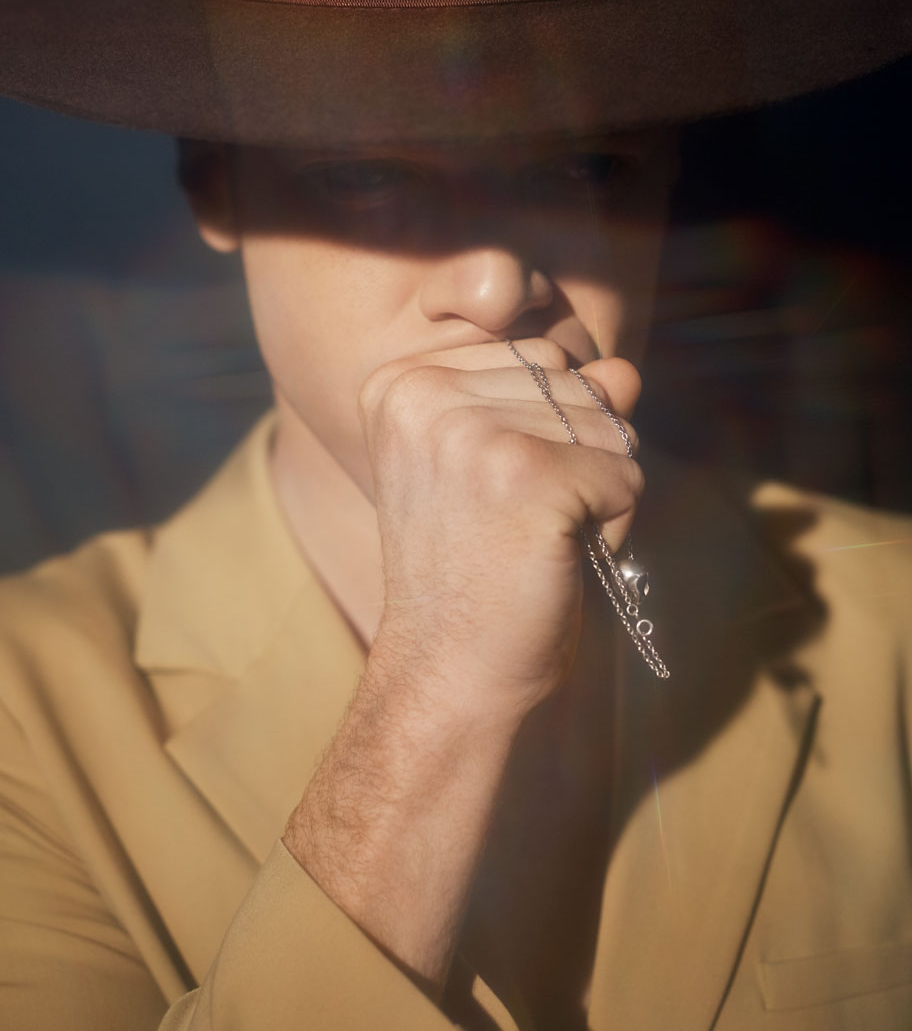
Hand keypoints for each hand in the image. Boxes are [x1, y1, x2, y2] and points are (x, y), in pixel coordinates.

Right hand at [358, 338, 642, 720]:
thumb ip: (559, 403)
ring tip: (533, 543)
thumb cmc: (473, 574)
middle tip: (514, 527)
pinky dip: (615, 527)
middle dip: (576, 457)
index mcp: (402, 384)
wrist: (446, 673)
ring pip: (608, 426)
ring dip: (597, 494)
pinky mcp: (530, 473)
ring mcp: (475, 430)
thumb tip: (625, 370)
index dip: (542, 430)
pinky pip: (627, 474)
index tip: (487, 495)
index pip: (535, 357)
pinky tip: (556, 560)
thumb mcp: (502, 466)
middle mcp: (426, 392)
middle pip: (574, 382)